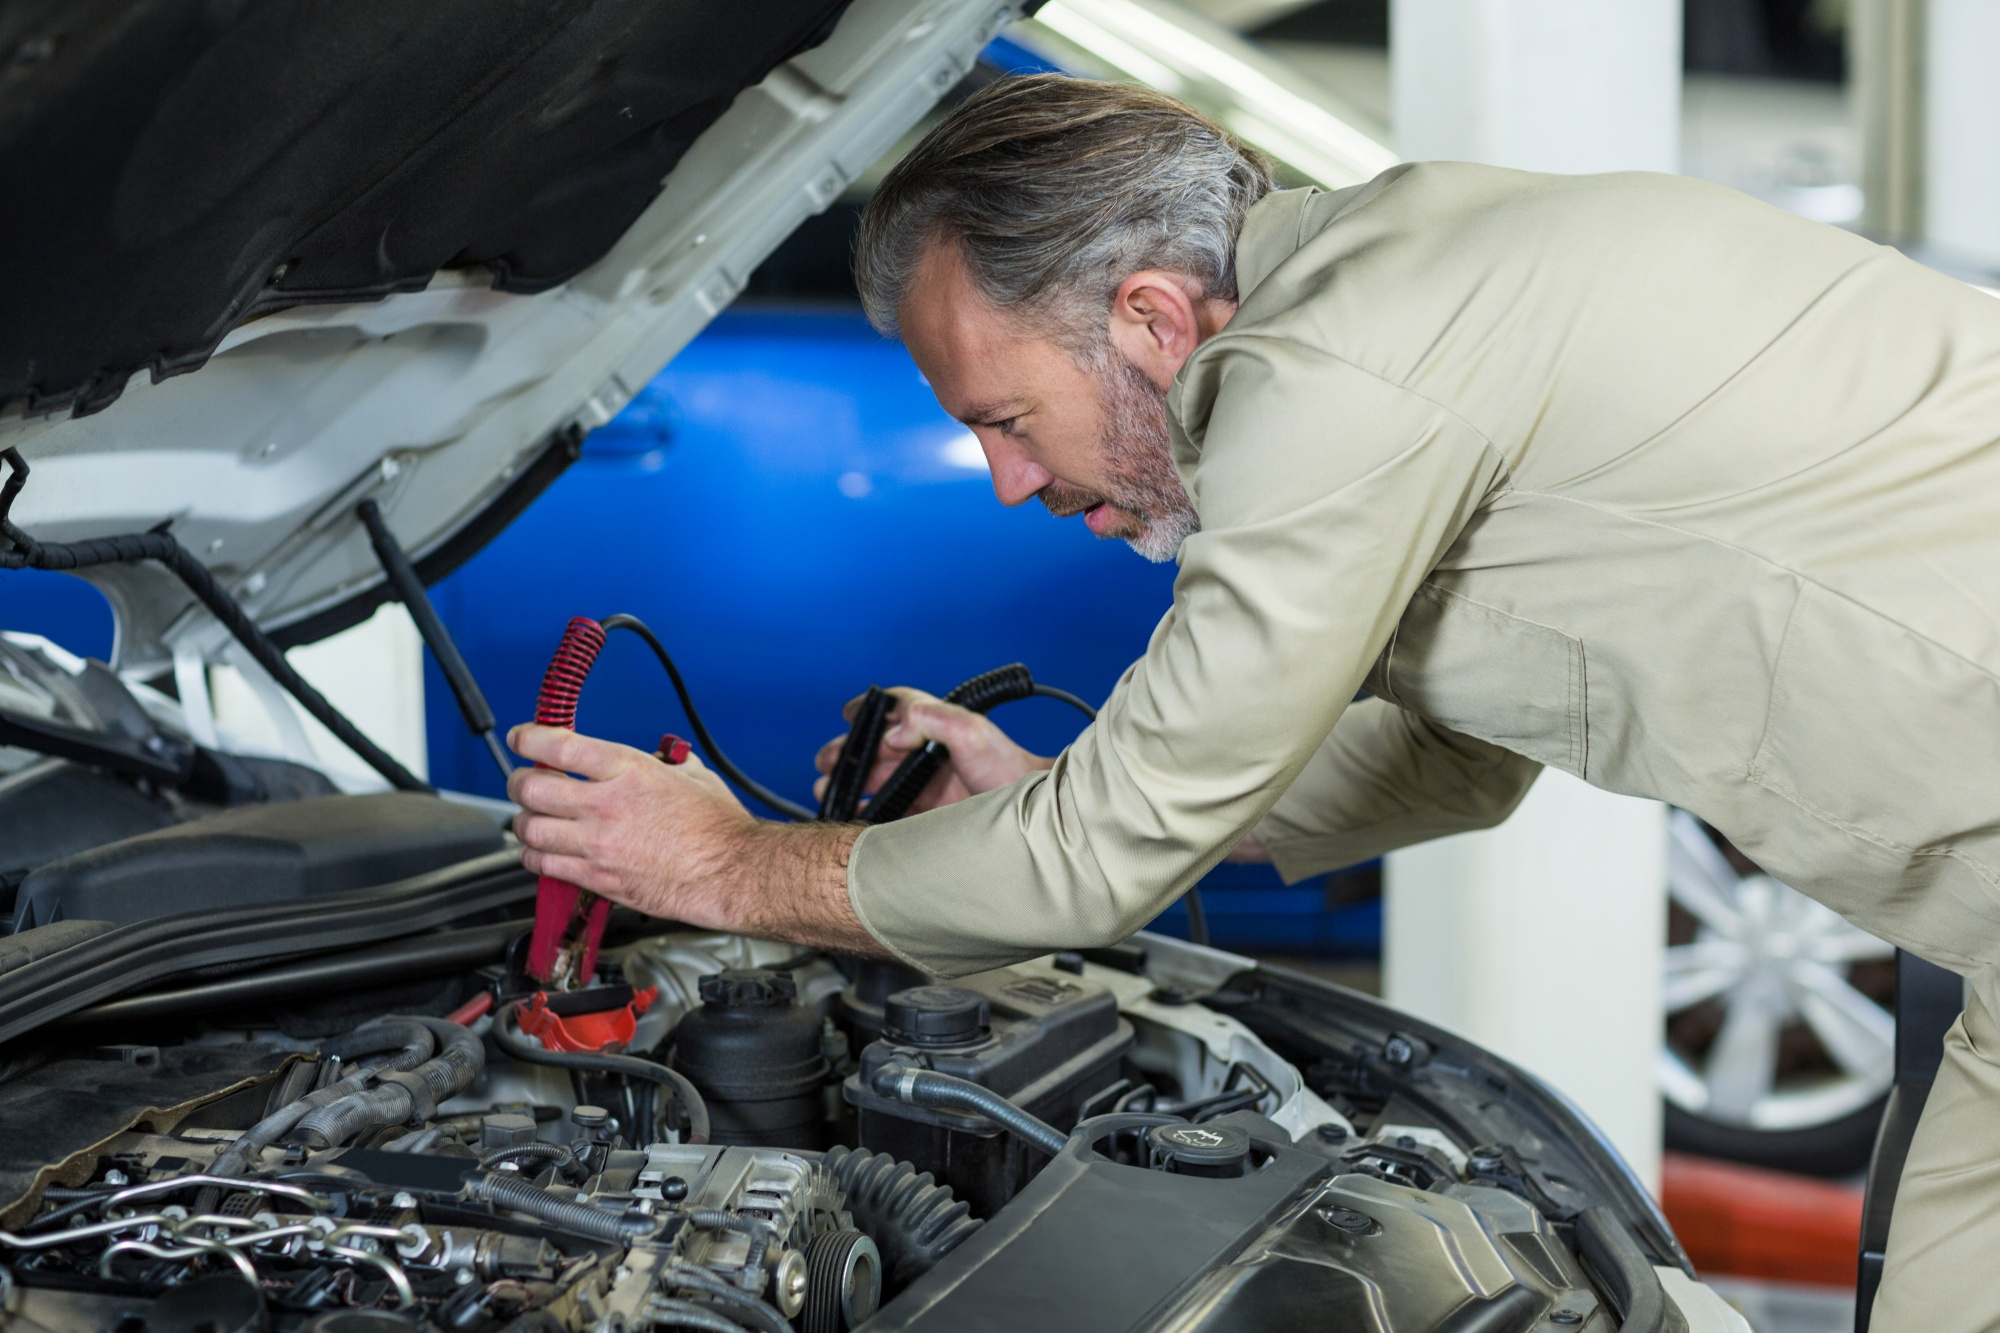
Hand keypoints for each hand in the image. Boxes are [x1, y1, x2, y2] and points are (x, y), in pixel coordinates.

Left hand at [506, 724, 880, 952]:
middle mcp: (607, 805)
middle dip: (520, 782)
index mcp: (629, 771)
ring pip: (530, 830)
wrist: (732, 872)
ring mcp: (599, 845)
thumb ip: (664, 762)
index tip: (521, 737)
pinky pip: (545, 866)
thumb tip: (657, 756)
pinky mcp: (599, 878)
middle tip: (524, 781)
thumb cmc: (720, 828)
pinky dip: (535, 857)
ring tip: (531, 818)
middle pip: (532, 788)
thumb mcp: (692, 775)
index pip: (559, 746)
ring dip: (524, 821)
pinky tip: (543, 852)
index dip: (529, 738)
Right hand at [814, 687, 1052, 814]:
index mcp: (940, 728)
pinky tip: (852, 817)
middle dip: (849, 754)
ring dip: (853, 783)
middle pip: (880, 748)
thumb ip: (938, 720)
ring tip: (828, 791)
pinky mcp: (930, 814)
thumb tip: (898, 728)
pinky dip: (868, 812)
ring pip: (880, 780)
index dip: (871, 709)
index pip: (900, 708)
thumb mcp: (975, 734)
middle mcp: (931, 755)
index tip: (848, 714)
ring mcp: (930, 785)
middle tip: (826, 763)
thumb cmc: (1011, 771)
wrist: (1030, 817)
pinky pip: (891, 811)